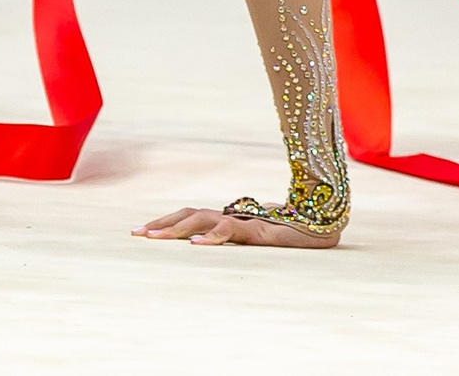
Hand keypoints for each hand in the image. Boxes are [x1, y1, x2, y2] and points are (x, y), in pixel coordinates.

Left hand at [133, 207, 338, 248]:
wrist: (322, 224)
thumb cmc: (289, 229)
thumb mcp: (255, 236)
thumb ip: (237, 233)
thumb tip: (214, 238)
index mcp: (229, 217)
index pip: (191, 214)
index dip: (166, 220)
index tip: (142, 230)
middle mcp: (233, 215)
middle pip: (189, 214)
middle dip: (162, 224)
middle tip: (136, 234)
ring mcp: (245, 222)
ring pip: (204, 219)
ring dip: (177, 229)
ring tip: (156, 239)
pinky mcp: (259, 231)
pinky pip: (232, 231)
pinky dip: (213, 237)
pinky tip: (197, 245)